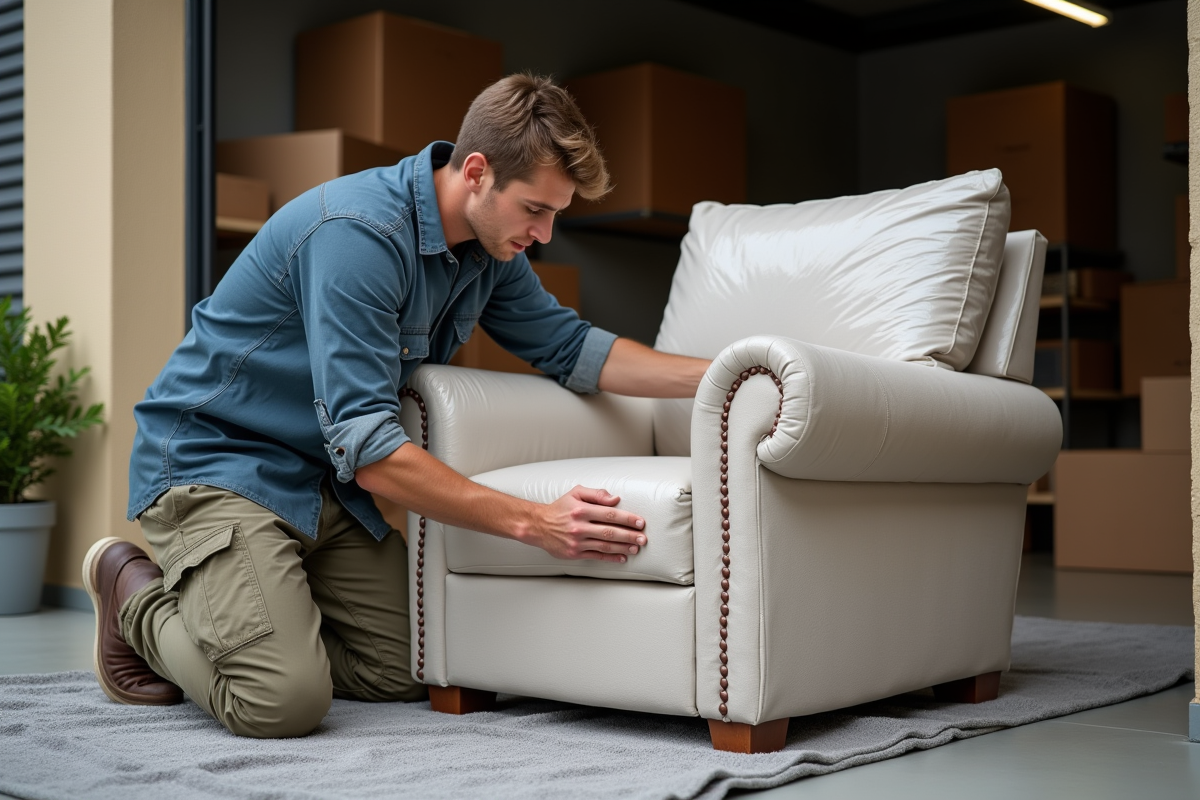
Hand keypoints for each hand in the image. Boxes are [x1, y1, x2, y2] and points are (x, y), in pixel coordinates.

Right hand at [529, 486, 646, 562]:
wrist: (538, 526)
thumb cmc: (559, 508)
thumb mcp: (576, 493)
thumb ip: (596, 494)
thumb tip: (615, 499)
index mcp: (581, 510)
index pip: (609, 514)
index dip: (627, 518)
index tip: (639, 522)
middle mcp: (579, 526)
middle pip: (610, 531)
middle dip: (629, 535)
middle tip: (642, 538)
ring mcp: (577, 541)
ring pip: (605, 545)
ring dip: (623, 547)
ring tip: (636, 548)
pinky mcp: (574, 553)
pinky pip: (596, 556)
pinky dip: (611, 558)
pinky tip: (622, 557)